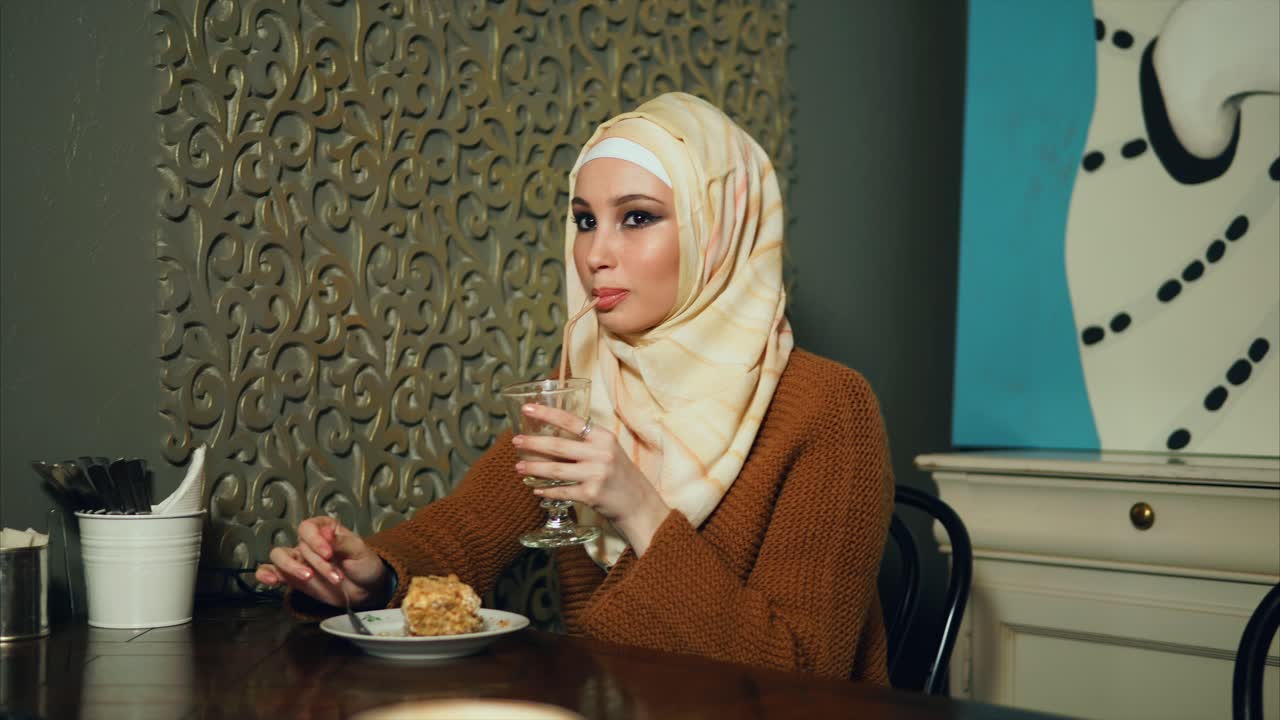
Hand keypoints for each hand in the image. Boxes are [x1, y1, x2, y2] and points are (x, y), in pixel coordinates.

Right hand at [254, 516, 387, 608]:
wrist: (366, 589)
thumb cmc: (363, 564)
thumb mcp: (359, 551)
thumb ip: (342, 542)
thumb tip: (326, 533)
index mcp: (324, 528)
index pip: (308, 528)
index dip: (315, 540)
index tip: (329, 554)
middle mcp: (308, 542)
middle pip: (299, 546)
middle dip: (317, 563)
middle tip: (336, 577)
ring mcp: (298, 560)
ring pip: (279, 556)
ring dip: (291, 567)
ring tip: (308, 578)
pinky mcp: (291, 578)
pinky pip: (270, 572)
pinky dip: (265, 575)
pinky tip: (270, 581)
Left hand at [512, 403, 670, 555]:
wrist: (639, 504)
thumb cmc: (620, 475)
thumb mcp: (609, 450)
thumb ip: (587, 442)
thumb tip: (553, 434)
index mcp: (604, 437)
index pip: (571, 420)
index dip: (547, 413)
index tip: (527, 408)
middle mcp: (601, 453)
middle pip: (559, 446)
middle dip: (533, 443)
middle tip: (515, 441)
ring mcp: (596, 474)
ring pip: (557, 470)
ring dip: (535, 468)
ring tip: (519, 467)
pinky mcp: (592, 495)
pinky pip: (562, 492)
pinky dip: (547, 491)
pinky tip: (536, 489)